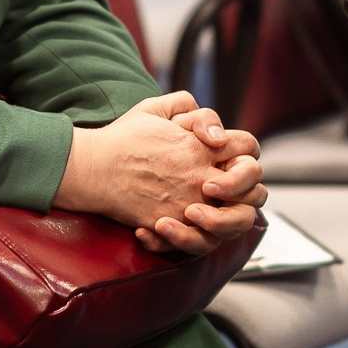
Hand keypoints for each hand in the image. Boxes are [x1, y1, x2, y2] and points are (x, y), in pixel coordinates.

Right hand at [55, 92, 266, 254]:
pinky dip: (194, 238)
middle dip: (247, 190)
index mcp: (203, 146)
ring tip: (203, 213)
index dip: (244, 152)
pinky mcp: (173, 225)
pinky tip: (175, 226)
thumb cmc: (121, 138)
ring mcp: (190, 203)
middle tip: (223, 189)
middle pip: (254, 190)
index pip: (249, 148)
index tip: (224, 157)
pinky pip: (201, 241)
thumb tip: (208, 124)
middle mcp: (203, 176)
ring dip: (228, 220)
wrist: (93, 167)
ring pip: (235, 222)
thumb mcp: (155, 108)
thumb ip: (185, 106)